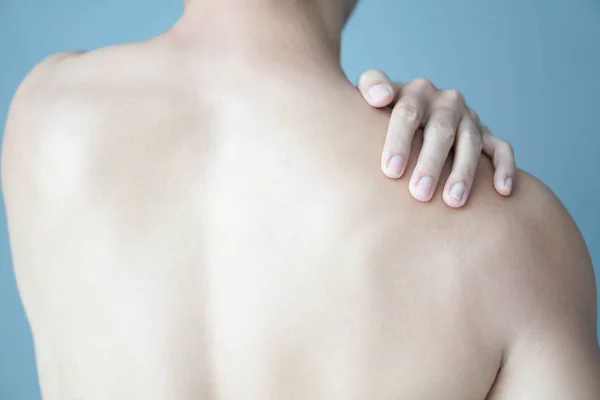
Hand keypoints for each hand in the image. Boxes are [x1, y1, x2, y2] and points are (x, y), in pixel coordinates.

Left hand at [356, 69, 514, 207]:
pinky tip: (503, 191)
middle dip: (431, 163)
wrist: (407, 119)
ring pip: (471, 142)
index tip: (390, 172)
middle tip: (420, 194)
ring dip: (464, 172)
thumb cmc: (380, 115)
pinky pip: (500, 148)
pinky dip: (504, 167)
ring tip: (452, 201)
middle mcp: (446, 102)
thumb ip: (371, 86)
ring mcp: (468, 118)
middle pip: (441, 131)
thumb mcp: (368, 95)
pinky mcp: (486, 135)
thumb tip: (381, 97)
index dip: (399, 142)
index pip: (407, 114)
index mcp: (416, 92)